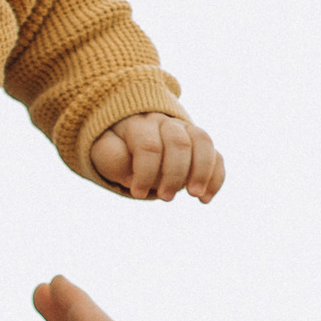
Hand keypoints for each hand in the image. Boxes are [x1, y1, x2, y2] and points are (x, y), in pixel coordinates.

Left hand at [86, 109, 225, 202]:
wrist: (130, 138)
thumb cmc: (116, 149)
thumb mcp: (104, 152)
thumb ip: (113, 158)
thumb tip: (133, 173)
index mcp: (139, 123)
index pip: (149, 145)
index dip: (146, 172)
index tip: (137, 193)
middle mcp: (165, 122)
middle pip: (179, 142)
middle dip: (175, 173)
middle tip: (165, 198)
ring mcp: (185, 130)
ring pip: (202, 141)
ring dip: (201, 171)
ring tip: (195, 196)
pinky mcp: (199, 144)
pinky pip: (215, 155)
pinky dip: (215, 176)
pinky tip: (206, 199)